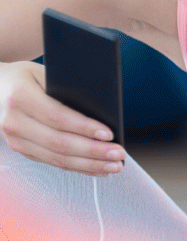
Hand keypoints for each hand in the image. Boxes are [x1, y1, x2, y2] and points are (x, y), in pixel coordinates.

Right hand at [0, 61, 124, 174]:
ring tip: (114, 166)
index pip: (57, 117)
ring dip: (88, 165)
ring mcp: (15, 140)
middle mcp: (14, 122)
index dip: (84, 127)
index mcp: (21, 97)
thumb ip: (67, 87)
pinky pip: (51, 162)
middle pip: (59, 143)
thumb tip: (103, 106)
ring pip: (56, 158)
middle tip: (119, 154)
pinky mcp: (20, 149)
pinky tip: (97, 168)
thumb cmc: (27, 76)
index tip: (109, 134)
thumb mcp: (44, 71)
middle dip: (92, 151)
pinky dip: (77, 167)